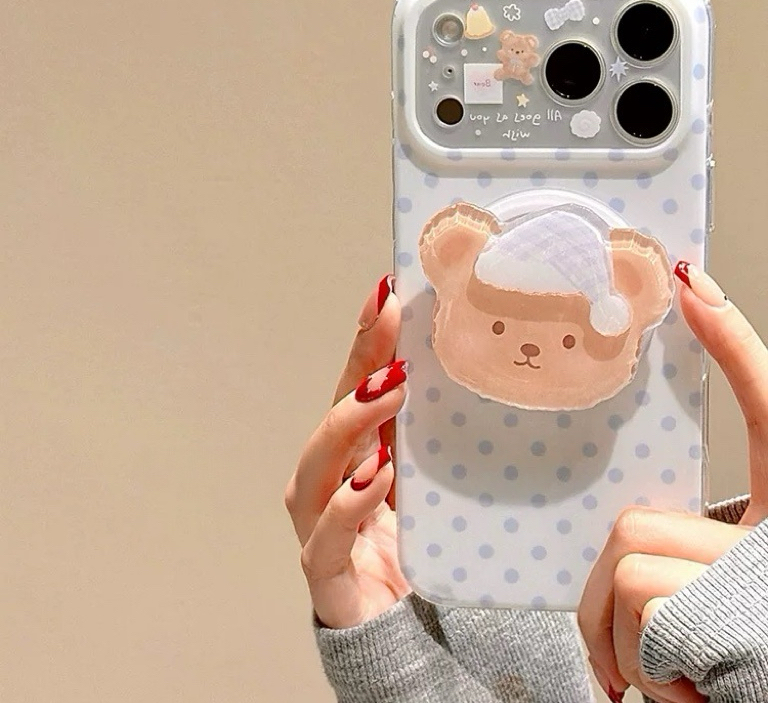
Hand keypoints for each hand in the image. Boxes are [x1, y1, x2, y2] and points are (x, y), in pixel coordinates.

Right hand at [284, 276, 412, 628]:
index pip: (357, 386)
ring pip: (318, 466)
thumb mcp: (433, 478)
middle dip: (360, 364)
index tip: (388, 289)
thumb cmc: (419, 545)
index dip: (368, 339)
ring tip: (391, 389)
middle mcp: (329, 481)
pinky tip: (376, 474)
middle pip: (334, 413)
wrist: (406, 635)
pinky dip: (350, 502)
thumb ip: (439, 435)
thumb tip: (483, 374)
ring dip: (349, 423)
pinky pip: (329, 533)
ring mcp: (320, 523)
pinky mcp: (326, 569)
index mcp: (356, 455)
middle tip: (389, 320)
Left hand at [579, 262, 767, 701]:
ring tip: (675, 670)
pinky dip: (634, 668)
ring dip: (622, 636)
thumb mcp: (717, 586)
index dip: (733, 344)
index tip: (691, 280)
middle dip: (617, 585)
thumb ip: (681, 548)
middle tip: (652, 632)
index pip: (767, 412)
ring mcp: (753, 593)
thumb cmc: (742, 658)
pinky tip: (683, 690)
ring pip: (628, 573)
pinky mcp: (727, 632)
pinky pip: (637, 622)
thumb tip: (628, 534)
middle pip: (635, 527)